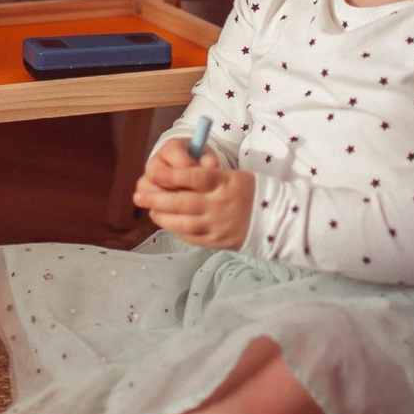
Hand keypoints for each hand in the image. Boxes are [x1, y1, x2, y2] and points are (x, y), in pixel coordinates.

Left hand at [133, 138, 255, 249]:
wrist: (275, 218)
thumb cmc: (247, 190)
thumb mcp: (230, 175)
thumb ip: (205, 177)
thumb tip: (173, 177)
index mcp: (223, 183)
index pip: (193, 177)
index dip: (170, 175)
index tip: (152, 171)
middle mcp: (219, 205)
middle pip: (182, 201)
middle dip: (156, 198)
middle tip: (138, 195)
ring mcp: (218, 226)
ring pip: (183, 222)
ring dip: (162, 216)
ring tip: (150, 210)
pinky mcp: (218, 242)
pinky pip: (191, 237)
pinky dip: (176, 230)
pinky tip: (168, 223)